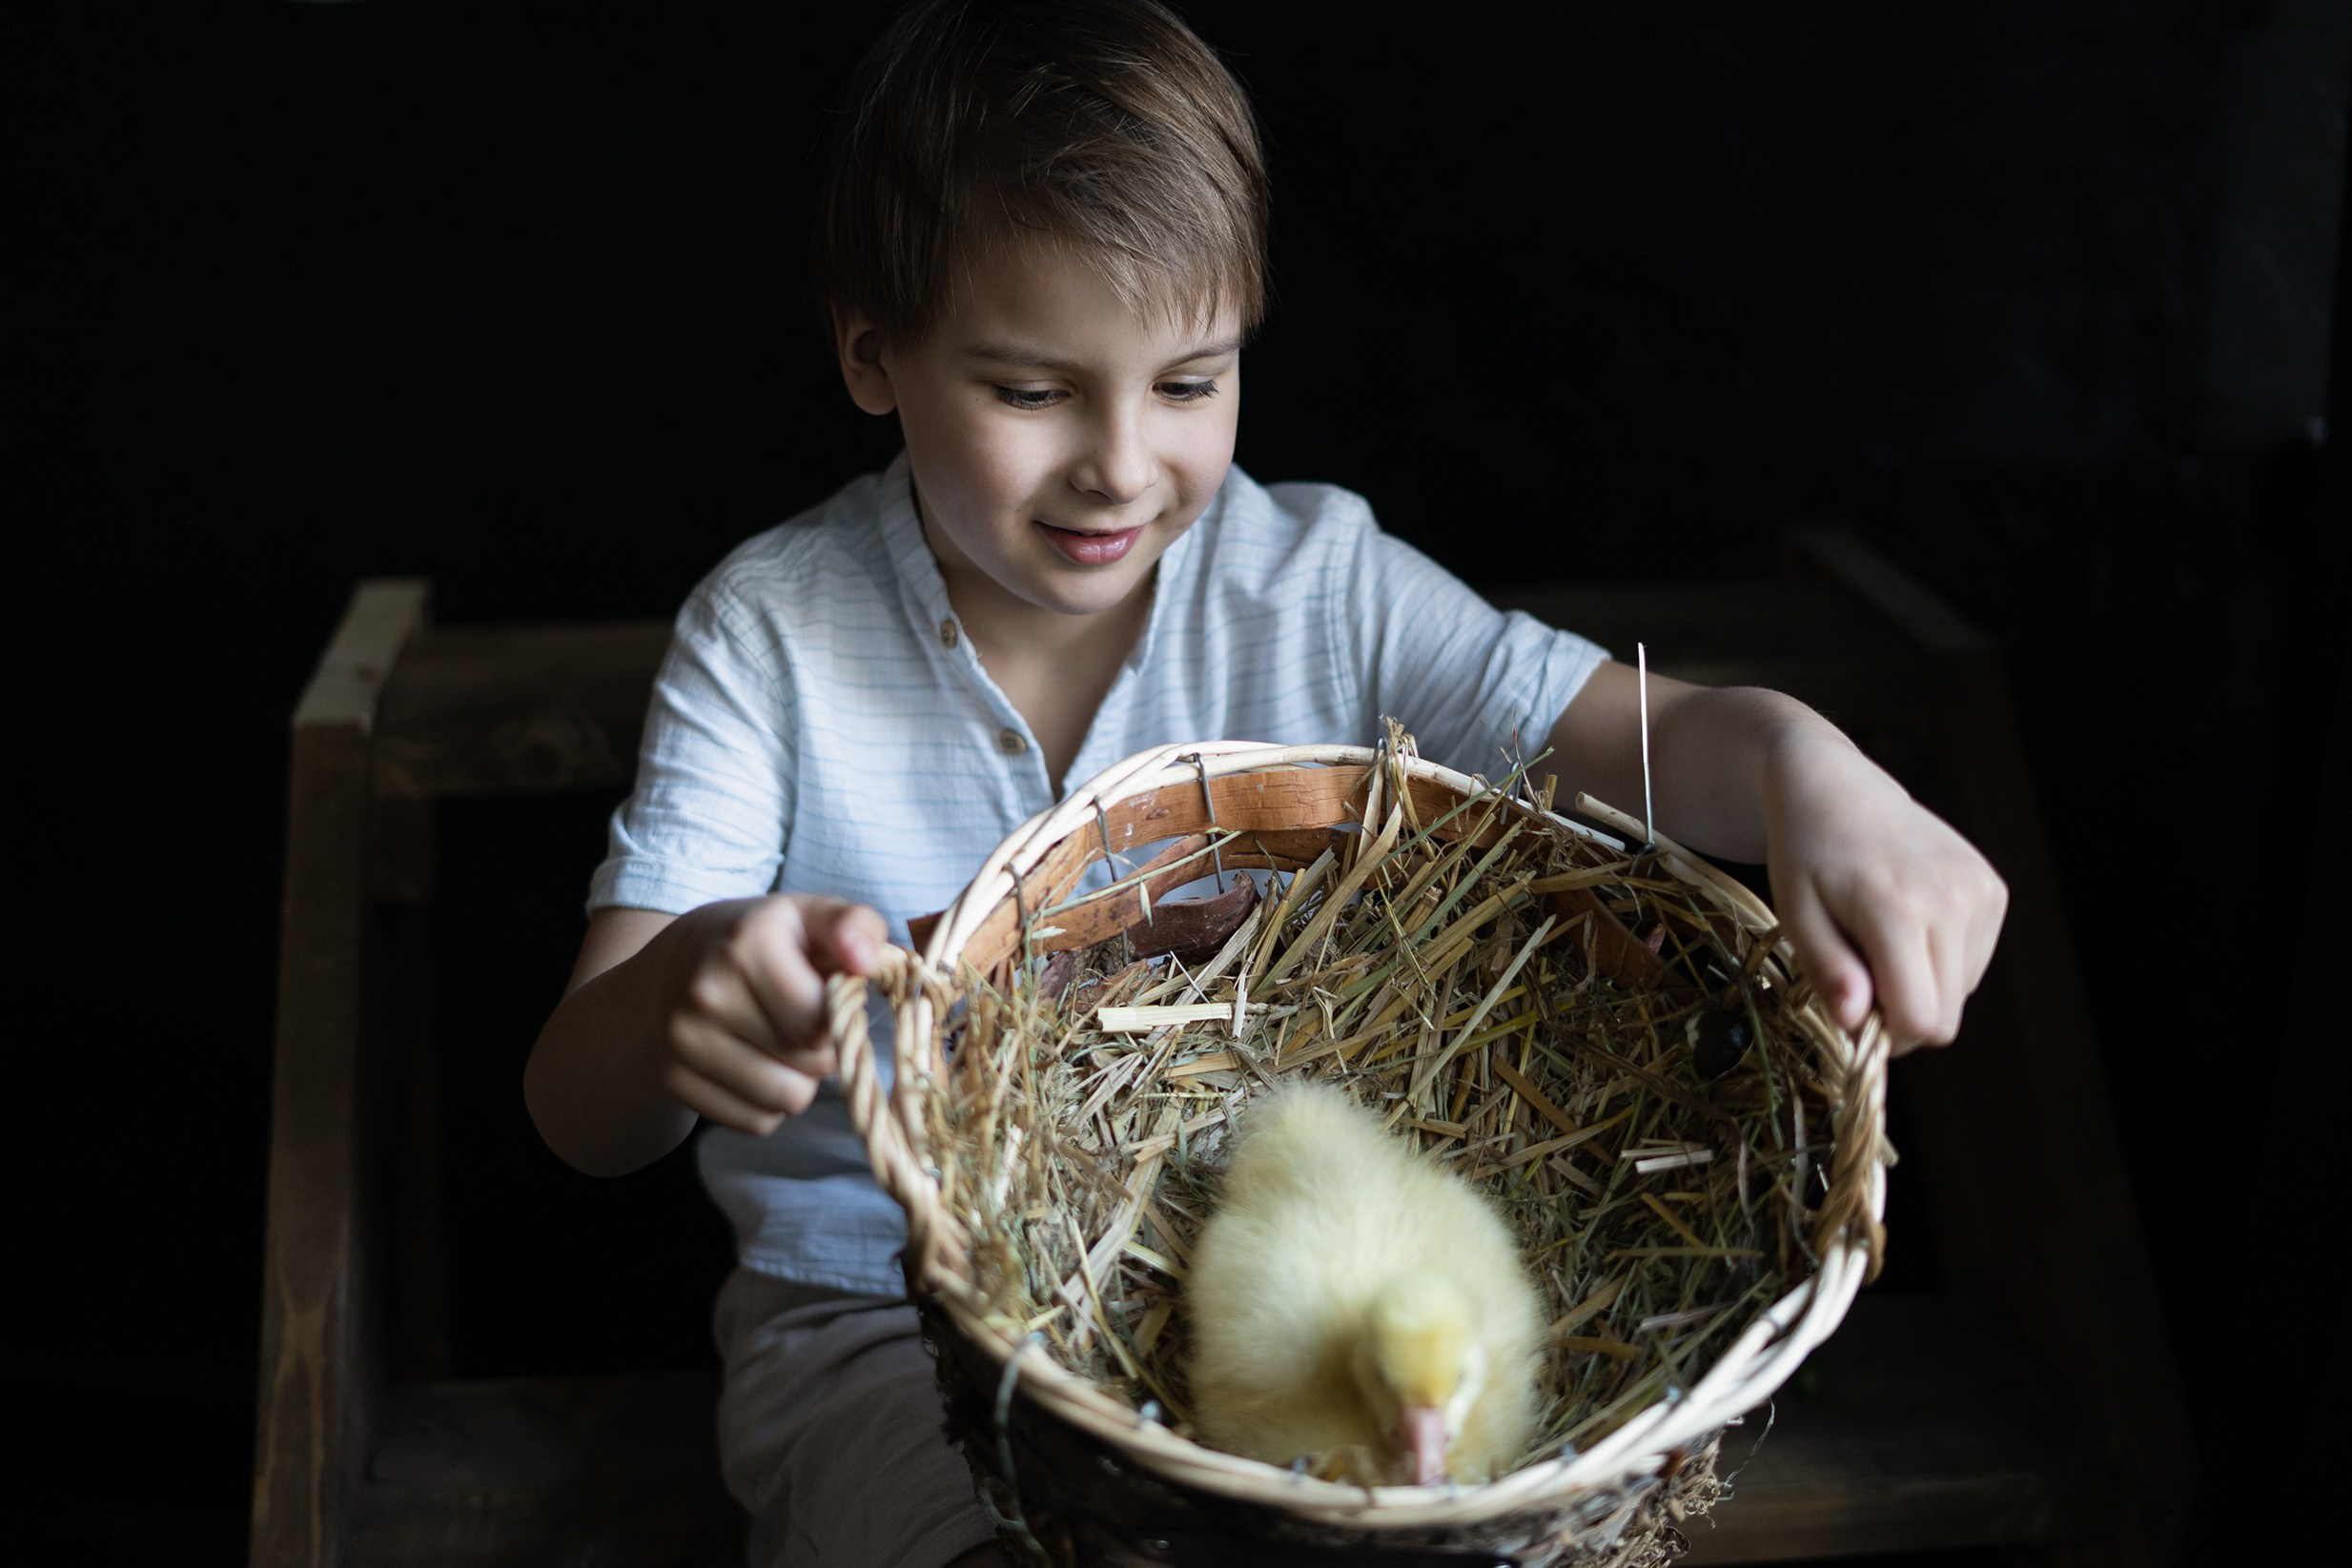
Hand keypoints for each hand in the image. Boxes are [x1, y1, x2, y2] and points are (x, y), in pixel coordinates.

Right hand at [659, 895, 887, 1134]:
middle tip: (799, 1020)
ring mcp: (684, 1041)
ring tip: (779, 1042)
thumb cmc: (764, 942)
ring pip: (787, 1100)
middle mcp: (708, 993)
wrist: (675, 963)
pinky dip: (766, 1103)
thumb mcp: (810, 916)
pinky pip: (756, 1122)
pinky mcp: (675, 1081)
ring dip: (798, 1080)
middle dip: (821, 1048)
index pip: (823, 1020)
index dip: (839, 1016)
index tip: (824, 996)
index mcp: (747, 945)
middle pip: (812, 1063)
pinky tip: (752, 1063)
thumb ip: (855, 925)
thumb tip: (866, 959)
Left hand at [1762, 736, 2006, 1051]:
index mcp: (1899, 910)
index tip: (1854, 1013)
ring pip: (1963, 991)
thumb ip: (1829, 972)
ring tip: (1880, 939)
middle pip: (1947, 1015)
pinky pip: (1974, 960)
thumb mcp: (1798, 915)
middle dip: (1902, 1014)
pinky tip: (1907, 922)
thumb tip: (1857, 1025)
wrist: (1836, 787)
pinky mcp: (1993, 889)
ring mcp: (1980, 893)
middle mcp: (1953, 901)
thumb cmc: (1806, 854)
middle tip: (1860, 977)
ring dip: (1922, 984)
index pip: (1921, 1019)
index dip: (1886, 1035)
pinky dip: (1941, 959)